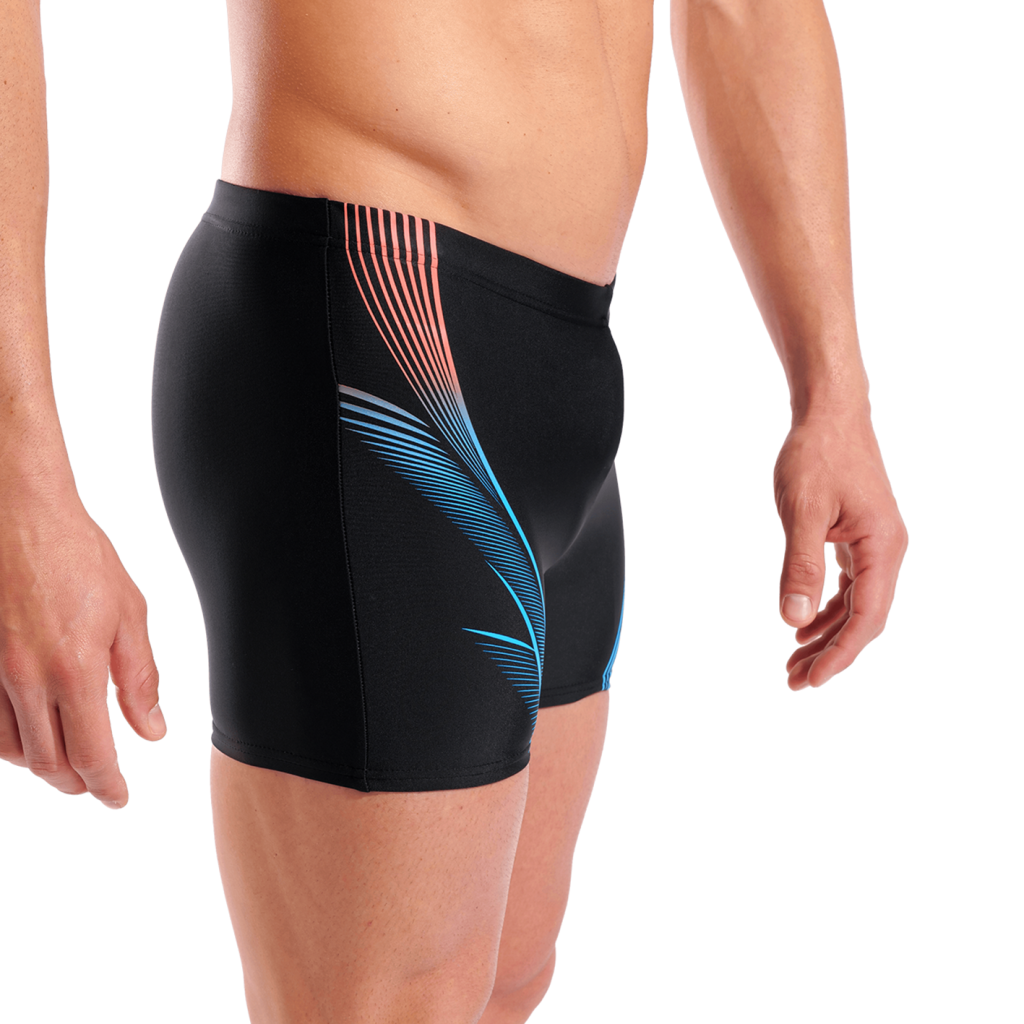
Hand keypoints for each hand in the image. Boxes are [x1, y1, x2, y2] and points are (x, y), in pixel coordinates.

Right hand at [0, 485, 162, 807]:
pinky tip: (28, 734)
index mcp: (74, 671)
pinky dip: (8, 741)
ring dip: (41, 766)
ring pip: (9, 748)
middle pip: (47, 762)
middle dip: (75, 782)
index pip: (90, 754)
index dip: (106, 785)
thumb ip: (139, 678)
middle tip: (96, 785)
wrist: (18, 515)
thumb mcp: (128, 613)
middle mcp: (26, 680)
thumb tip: (151, 730)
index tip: (118, 797)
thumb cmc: (78, 556)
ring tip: (66, 764)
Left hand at [774, 410, 906, 689]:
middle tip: (793, 680)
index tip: (811, 679)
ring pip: (855, 604)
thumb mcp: (802, 512)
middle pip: (863, 618)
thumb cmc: (816, 455)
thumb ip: (799, 566)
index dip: (840, 654)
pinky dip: (827, 607)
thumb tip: (792, 618)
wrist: (829, 413)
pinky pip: (849, 584)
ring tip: (793, 660)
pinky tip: (802, 624)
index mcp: (883, 547)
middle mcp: (887, 550)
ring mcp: (875, 544)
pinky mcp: (859, 536)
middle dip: (830, 652)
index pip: (867, 618)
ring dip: (826, 634)